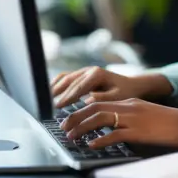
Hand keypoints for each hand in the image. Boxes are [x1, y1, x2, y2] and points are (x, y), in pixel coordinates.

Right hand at [50, 67, 171, 107]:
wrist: (131, 85)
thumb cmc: (125, 92)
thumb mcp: (118, 97)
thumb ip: (103, 98)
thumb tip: (87, 99)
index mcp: (97, 74)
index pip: (78, 87)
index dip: (67, 97)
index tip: (58, 106)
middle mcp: (89, 70)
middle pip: (69, 82)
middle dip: (59, 95)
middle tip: (48, 107)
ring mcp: (84, 71)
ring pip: (65, 78)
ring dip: (55, 89)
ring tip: (46, 101)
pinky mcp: (82, 74)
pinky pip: (66, 77)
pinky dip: (57, 84)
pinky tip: (51, 94)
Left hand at [61, 98, 177, 149]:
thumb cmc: (170, 124)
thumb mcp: (145, 116)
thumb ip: (127, 120)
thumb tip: (109, 131)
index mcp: (129, 103)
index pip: (99, 103)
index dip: (80, 111)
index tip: (69, 119)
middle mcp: (129, 107)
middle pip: (94, 108)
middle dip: (75, 117)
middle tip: (63, 128)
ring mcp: (134, 118)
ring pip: (100, 118)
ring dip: (82, 127)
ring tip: (71, 136)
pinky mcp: (139, 131)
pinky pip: (115, 134)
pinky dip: (101, 139)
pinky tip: (92, 145)